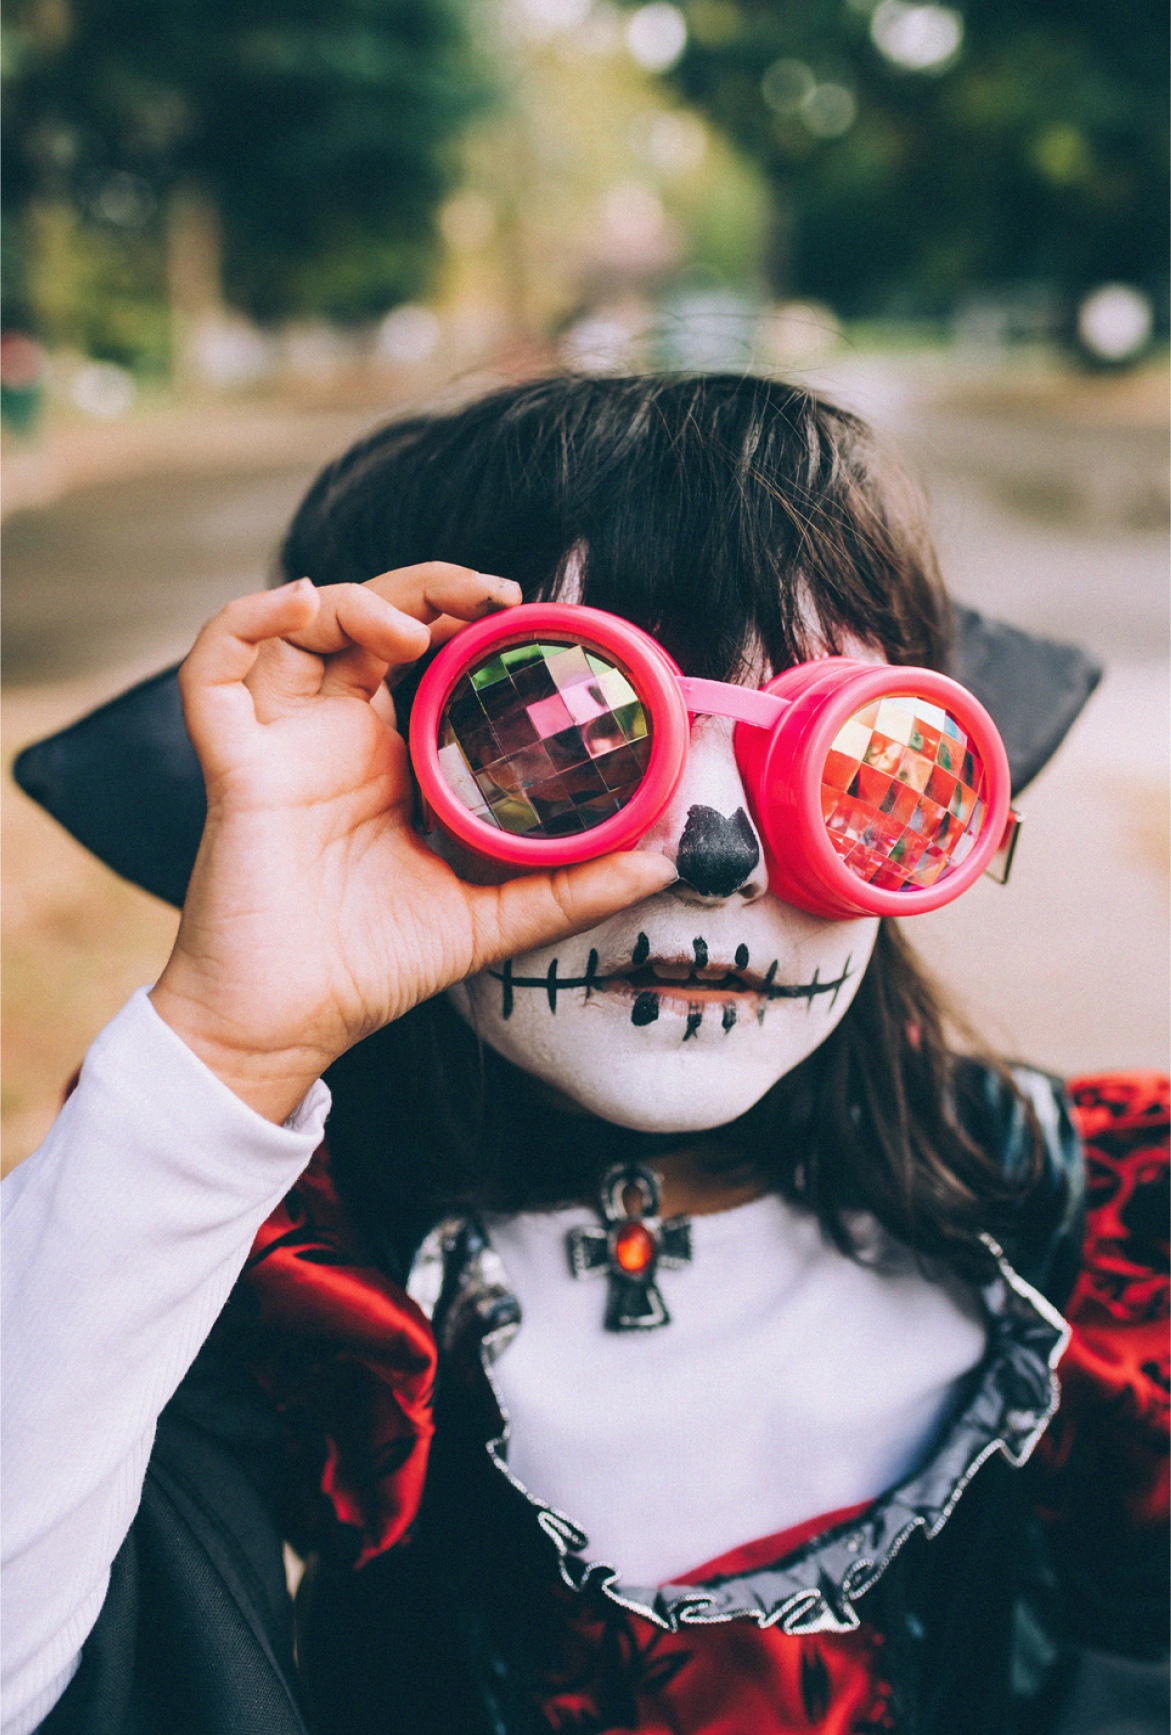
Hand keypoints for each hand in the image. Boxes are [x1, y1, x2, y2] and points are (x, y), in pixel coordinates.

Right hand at [150, 565, 674, 1121]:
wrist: (289, 1028)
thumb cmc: (372, 969)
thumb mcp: (493, 919)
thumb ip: (574, 888)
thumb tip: (666, 860)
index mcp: (391, 760)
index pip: (425, 654)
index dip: (464, 616)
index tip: (525, 610)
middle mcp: (335, 738)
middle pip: (369, 620)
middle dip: (427, 587)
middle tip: (492, 595)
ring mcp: (281, 745)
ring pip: (298, 627)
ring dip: (354, 600)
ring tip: (413, 631)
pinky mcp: (234, 766)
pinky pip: (211, 673)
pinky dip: (243, 622)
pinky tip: (298, 604)